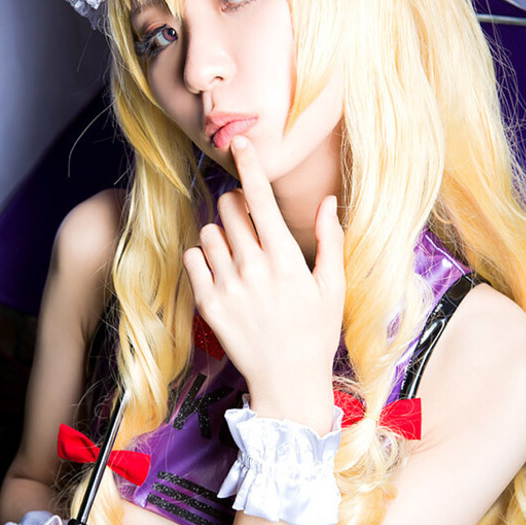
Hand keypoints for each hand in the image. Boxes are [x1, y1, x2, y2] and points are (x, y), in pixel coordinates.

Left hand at [183, 137, 344, 431]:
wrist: (287, 382)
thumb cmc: (315, 334)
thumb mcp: (332, 287)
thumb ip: (329, 241)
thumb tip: (329, 201)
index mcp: (285, 260)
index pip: (263, 199)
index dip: (250, 165)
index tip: (240, 142)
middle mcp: (253, 269)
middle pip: (229, 209)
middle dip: (237, 205)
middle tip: (249, 221)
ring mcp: (227, 287)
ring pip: (209, 232)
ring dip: (221, 234)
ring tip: (237, 255)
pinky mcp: (208, 306)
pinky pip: (192, 260)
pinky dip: (201, 257)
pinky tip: (219, 270)